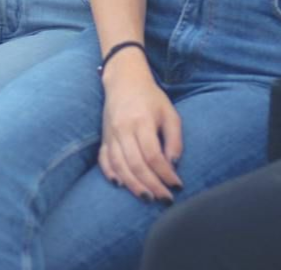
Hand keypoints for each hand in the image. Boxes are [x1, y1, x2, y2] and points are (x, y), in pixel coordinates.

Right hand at [98, 59, 183, 203]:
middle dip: (152, 186)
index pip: (153, 155)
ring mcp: (111, 134)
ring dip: (133, 186)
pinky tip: (120, 185)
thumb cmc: (151, 98)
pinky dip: (110, 174)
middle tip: (165, 199)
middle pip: (136, 165)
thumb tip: (173, 165)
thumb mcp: (169, 112)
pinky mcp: (104, 138)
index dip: (165, 174)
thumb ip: (174, 138)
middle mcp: (124, 129)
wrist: (124, 81)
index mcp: (142, 121)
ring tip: (147, 198)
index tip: (177, 186)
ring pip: (120, 166)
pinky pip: (104, 160)